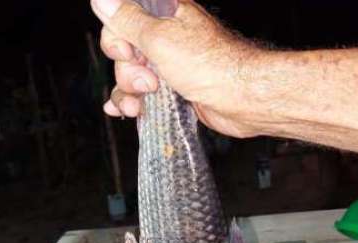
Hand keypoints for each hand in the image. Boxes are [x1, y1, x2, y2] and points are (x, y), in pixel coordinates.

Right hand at [90, 0, 263, 137]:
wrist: (240, 99)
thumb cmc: (207, 65)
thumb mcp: (159, 38)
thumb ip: (127, 20)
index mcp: (163, 16)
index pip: (121, 20)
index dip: (117, 40)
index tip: (128, 53)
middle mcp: (165, 38)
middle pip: (124, 52)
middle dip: (128, 72)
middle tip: (150, 83)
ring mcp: (169, 66)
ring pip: (131, 76)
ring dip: (129, 92)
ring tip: (142, 104)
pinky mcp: (173, 91)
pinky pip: (143, 95)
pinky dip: (133, 102)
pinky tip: (125, 111)